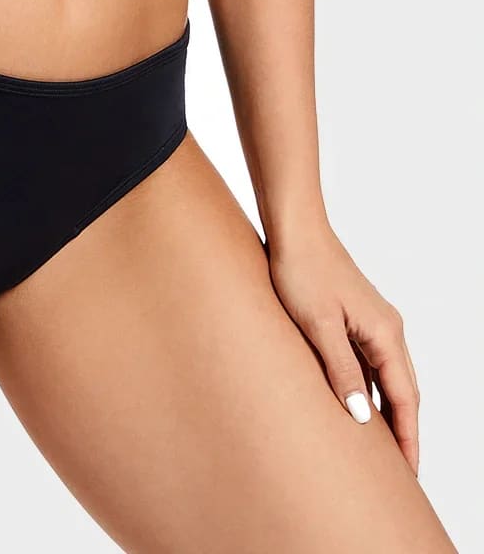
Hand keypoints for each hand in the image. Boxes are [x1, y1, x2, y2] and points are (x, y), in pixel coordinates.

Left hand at [268, 223, 419, 473]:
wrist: (293, 228)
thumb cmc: (301, 271)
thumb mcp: (317, 325)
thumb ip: (340, 370)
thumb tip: (363, 417)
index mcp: (385, 333)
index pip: (405, 398)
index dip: (408, 438)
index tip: (410, 475)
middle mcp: (386, 328)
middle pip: (403, 390)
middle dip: (403, 431)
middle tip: (398, 473)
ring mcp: (371, 320)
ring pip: (385, 376)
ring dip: (385, 409)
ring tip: (377, 448)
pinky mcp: (352, 314)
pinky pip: (367, 360)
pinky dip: (366, 386)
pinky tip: (353, 401)